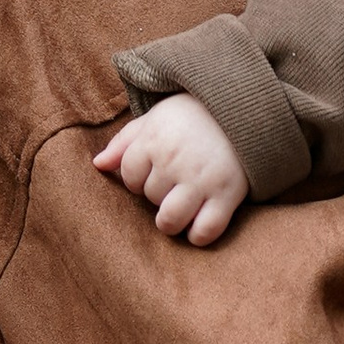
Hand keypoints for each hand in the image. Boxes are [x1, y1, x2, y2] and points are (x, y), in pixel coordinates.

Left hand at [96, 97, 248, 245]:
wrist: (245, 108)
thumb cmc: (194, 115)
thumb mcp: (156, 118)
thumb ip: (125, 141)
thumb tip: (98, 165)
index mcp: (154, 140)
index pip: (129, 176)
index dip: (139, 177)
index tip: (156, 170)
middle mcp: (175, 161)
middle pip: (150, 198)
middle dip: (159, 194)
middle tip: (176, 182)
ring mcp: (201, 180)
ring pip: (169, 221)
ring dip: (172, 221)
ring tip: (181, 208)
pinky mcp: (227, 195)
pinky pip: (205, 231)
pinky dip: (198, 235)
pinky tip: (199, 223)